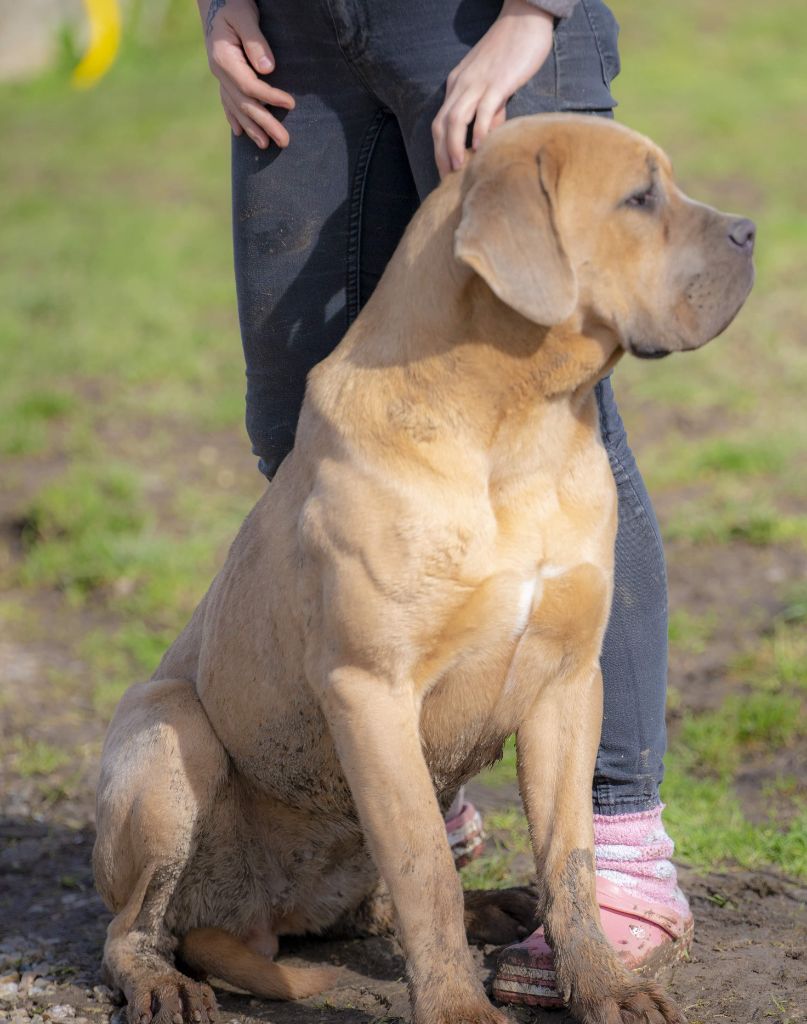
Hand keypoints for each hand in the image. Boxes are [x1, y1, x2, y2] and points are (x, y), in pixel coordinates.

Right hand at [198, 0, 294, 148]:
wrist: (216, 1)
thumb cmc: (234, 3)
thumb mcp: (245, 16)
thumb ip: (255, 41)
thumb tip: (268, 69)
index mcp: (224, 58)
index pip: (249, 85)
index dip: (270, 97)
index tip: (291, 103)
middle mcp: (219, 72)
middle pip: (244, 104)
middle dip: (265, 124)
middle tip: (284, 141)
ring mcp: (219, 76)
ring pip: (236, 107)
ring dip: (252, 128)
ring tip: (266, 146)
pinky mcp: (223, 76)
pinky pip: (227, 102)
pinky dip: (234, 118)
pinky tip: (240, 133)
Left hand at [432, 0, 553, 177]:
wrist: (525, 18)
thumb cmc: (511, 51)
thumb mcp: (494, 84)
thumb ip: (490, 110)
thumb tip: (488, 138)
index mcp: (457, 85)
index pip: (440, 123)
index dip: (439, 150)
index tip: (445, 172)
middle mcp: (461, 85)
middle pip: (441, 125)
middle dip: (441, 155)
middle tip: (447, 180)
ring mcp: (478, 83)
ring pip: (456, 119)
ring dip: (454, 147)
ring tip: (459, 169)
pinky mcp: (498, 81)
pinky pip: (484, 109)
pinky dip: (479, 130)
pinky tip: (480, 147)